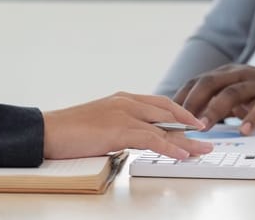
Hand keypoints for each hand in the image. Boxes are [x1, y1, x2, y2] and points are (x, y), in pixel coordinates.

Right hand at [42, 92, 213, 159]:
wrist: (46, 131)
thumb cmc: (70, 131)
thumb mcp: (102, 123)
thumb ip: (122, 126)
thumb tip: (138, 139)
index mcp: (123, 99)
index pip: (160, 103)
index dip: (181, 112)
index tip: (194, 123)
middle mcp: (127, 103)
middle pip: (168, 113)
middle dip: (190, 126)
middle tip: (207, 136)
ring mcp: (123, 114)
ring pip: (164, 127)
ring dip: (186, 141)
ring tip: (202, 150)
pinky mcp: (118, 130)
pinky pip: (151, 139)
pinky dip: (169, 147)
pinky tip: (181, 154)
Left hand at [174, 64, 254, 134]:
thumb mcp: (239, 95)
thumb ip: (217, 102)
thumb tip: (188, 119)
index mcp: (227, 74)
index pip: (196, 82)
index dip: (179, 97)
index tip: (164, 116)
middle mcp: (240, 75)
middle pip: (209, 83)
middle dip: (191, 102)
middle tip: (178, 122)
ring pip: (232, 93)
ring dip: (215, 110)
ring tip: (203, 127)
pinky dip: (251, 118)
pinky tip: (244, 130)